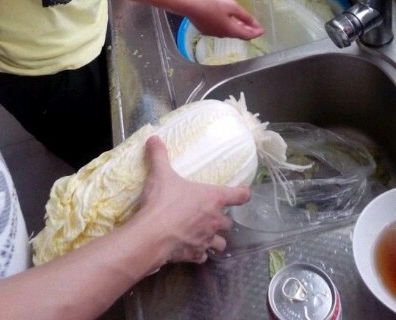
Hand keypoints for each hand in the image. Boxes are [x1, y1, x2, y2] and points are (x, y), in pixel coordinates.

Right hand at [140, 136, 249, 263]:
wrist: (151, 235)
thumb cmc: (162, 201)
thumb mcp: (160, 174)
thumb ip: (159, 155)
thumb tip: (153, 138)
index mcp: (213, 198)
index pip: (239, 195)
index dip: (243, 193)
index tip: (243, 192)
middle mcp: (214, 220)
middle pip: (228, 222)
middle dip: (221, 219)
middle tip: (210, 214)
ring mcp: (206, 239)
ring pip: (221, 243)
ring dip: (216, 239)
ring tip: (205, 235)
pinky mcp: (195, 255)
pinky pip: (204, 256)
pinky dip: (200, 253)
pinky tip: (192, 249)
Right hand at [183, 0, 263, 39]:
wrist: (190, 6)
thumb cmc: (212, 4)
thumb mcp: (232, 6)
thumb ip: (245, 16)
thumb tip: (256, 24)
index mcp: (231, 30)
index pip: (247, 35)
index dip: (256, 33)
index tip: (262, 30)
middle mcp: (223, 35)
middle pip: (239, 35)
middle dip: (248, 31)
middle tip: (255, 26)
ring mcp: (214, 34)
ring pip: (230, 33)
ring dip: (238, 28)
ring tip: (243, 22)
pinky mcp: (206, 30)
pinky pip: (222, 30)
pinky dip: (229, 27)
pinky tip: (228, 20)